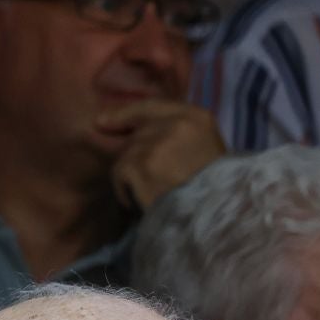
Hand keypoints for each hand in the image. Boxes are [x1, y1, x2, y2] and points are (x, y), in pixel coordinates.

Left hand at [99, 99, 225, 209]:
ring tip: (156, 192)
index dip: (124, 114)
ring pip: (125, 156)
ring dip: (133, 178)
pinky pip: (119, 175)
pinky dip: (126, 191)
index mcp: (198, 118)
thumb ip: (175, 133)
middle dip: (136, 158)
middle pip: (136, 135)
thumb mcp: (204, 149)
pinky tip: (146, 201)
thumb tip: (124, 127)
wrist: (217, 213)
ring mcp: (157, 144)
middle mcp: (177, 124)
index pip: (151, 106)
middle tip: (153, 179)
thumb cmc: (212, 188)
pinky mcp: (141, 165)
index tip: (102, 121)